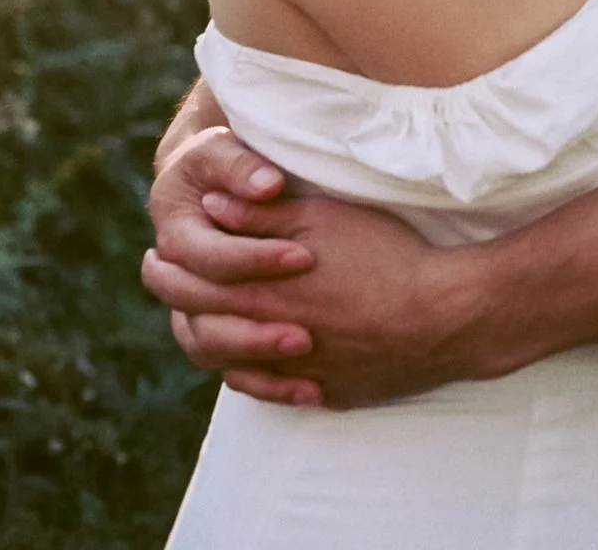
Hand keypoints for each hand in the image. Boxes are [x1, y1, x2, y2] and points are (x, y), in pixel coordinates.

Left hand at [146, 165, 494, 407]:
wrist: (441, 314)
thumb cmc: (383, 256)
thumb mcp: (321, 219)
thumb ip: (260, 217)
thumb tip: (209, 206)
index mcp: (260, 292)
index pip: (191, 285)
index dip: (168, 267)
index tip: (156, 253)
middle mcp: (269, 339)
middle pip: (200, 329)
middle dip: (175, 302)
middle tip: (164, 281)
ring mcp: (298, 373)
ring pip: (231, 366)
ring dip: (210, 342)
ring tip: (202, 320)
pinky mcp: (328, 390)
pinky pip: (273, 391)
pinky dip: (254, 375)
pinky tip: (255, 360)